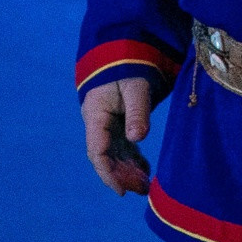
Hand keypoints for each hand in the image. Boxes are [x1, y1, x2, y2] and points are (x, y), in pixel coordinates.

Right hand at [81, 76, 152, 195]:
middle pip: (105, 157)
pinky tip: (145, 169)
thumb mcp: (136, 87)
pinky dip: (132, 158)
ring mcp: (106, 123)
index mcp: (96, 114)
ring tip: (144, 186)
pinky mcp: (117, 121)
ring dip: (127, 170)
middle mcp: (98, 122)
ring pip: (114, 153)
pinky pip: (121, 145)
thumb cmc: (130, 66)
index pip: (97, 151)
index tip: (121, 190)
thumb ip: (137, 111)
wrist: (125, 50)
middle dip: (120, 176)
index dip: (108, 173)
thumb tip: (138, 138)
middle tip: (140, 190)